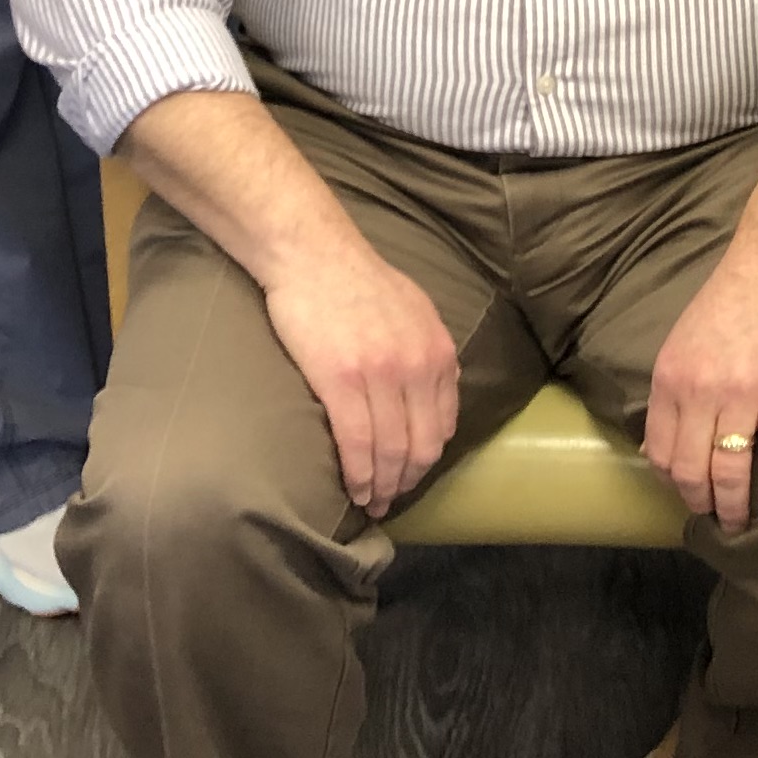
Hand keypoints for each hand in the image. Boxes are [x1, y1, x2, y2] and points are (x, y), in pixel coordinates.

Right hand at [256, 237, 463, 517]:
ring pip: (391, 451)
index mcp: (438, 352)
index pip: (444, 425)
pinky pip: (357, 443)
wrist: (313, 255)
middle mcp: (418, 366)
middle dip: (408, 481)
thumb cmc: (358, 279)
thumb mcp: (416, 309)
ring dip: (383, 487)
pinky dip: (359, 475)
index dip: (427, 460)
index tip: (410, 475)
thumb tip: (440, 384)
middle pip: (422, 446)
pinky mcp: (341, 381)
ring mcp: (381, 375)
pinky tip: (355, 490)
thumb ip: (430, 349)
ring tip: (372, 503)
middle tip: (391, 500)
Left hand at [645, 235, 757, 529]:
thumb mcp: (683, 340)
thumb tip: (660, 443)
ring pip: (731, 473)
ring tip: (743, 525)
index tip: (687, 495)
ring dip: (735, 510)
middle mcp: (700, 391)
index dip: (671, 483)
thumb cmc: (734, 296)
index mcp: (671, 377)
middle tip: (715, 521)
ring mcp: (744, 395)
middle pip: (690, 471)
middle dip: (701, 505)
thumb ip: (673, 390)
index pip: (659, 451)